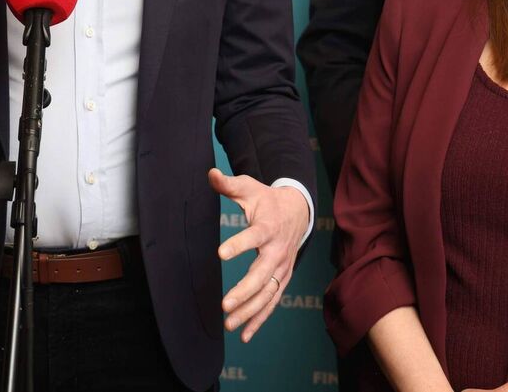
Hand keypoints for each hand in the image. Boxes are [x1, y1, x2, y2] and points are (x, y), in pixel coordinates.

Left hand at [209, 167, 308, 342]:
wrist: (297, 211)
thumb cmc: (267, 200)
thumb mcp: (249, 188)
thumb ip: (229, 184)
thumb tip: (210, 174)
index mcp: (268, 227)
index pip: (254, 236)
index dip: (238, 244)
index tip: (220, 252)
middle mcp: (278, 252)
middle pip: (263, 275)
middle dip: (244, 292)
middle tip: (225, 304)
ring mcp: (282, 268)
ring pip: (268, 294)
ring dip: (250, 311)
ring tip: (229, 323)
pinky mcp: (282, 279)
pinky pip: (272, 302)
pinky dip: (260, 319)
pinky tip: (244, 335)